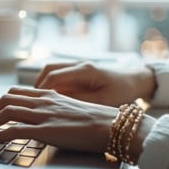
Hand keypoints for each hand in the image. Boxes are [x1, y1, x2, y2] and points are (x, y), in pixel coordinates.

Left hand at [0, 86, 155, 160]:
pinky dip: (0, 135)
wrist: (113, 125)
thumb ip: (55, 110)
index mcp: (49, 95)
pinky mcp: (46, 130)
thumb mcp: (71, 109)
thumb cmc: (97, 120)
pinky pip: (15, 130)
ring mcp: (44, 115)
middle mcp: (44, 101)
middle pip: (5, 99)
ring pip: (6, 112)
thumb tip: (43, 119)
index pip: (15, 92)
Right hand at [34, 61, 156, 106]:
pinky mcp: (79, 70)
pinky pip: (59, 73)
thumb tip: (58, 104)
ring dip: (43, 83)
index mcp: (85, 70)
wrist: (136, 81)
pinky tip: (51, 96)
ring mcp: (79, 65)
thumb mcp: (103, 101)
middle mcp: (79, 64)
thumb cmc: (123, 92)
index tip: (35, 103)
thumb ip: (80, 102)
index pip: (54, 76)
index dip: (42, 89)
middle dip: (37, 85)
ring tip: (38, 99)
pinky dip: (51, 83)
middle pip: (49, 69)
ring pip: (52, 69)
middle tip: (32, 101)